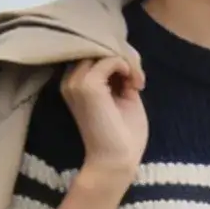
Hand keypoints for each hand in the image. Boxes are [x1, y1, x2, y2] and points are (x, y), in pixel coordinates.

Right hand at [61, 50, 147, 200]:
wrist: (116, 162)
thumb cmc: (122, 136)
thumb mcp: (124, 97)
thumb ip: (121, 76)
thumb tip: (126, 56)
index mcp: (76, 84)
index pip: (95, 53)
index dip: (119, 58)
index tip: (134, 79)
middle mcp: (71, 80)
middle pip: (98, 46)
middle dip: (124, 56)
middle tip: (138, 78)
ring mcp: (76, 82)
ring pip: (104, 50)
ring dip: (127, 62)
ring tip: (137, 83)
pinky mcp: (87, 85)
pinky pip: (110, 59)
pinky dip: (128, 68)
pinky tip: (135, 86)